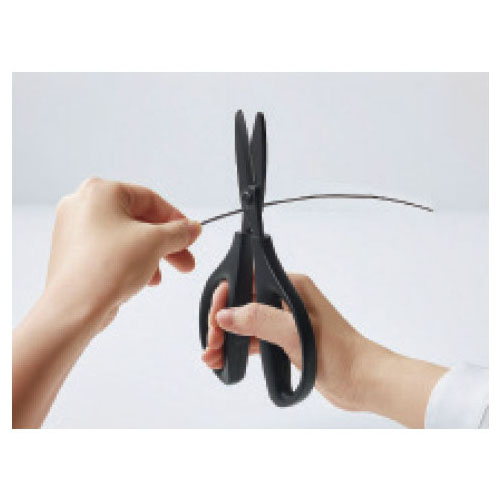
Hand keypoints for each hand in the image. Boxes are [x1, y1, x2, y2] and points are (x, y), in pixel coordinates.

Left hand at [13, 177, 201, 427]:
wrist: (72, 313)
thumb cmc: (106, 272)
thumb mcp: (155, 243)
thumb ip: (179, 231)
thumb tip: (192, 227)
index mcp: (99, 191)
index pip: (150, 198)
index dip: (177, 219)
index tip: (193, 236)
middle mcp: (83, 206)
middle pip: (138, 219)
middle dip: (165, 242)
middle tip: (185, 258)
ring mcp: (76, 232)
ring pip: (125, 238)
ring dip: (149, 256)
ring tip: (160, 274)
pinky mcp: (74, 257)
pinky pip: (112, 254)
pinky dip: (130, 265)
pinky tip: (141, 281)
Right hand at [202, 275, 446, 426]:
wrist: (363, 380)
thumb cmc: (340, 353)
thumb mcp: (296, 333)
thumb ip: (260, 320)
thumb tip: (226, 315)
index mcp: (291, 286)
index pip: (248, 280)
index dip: (226, 297)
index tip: (215, 318)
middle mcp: (286, 299)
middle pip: (243, 303)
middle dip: (222, 321)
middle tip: (211, 344)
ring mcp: (286, 320)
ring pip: (246, 323)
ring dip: (227, 337)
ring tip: (212, 357)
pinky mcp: (286, 340)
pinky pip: (256, 339)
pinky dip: (239, 348)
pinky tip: (224, 360)